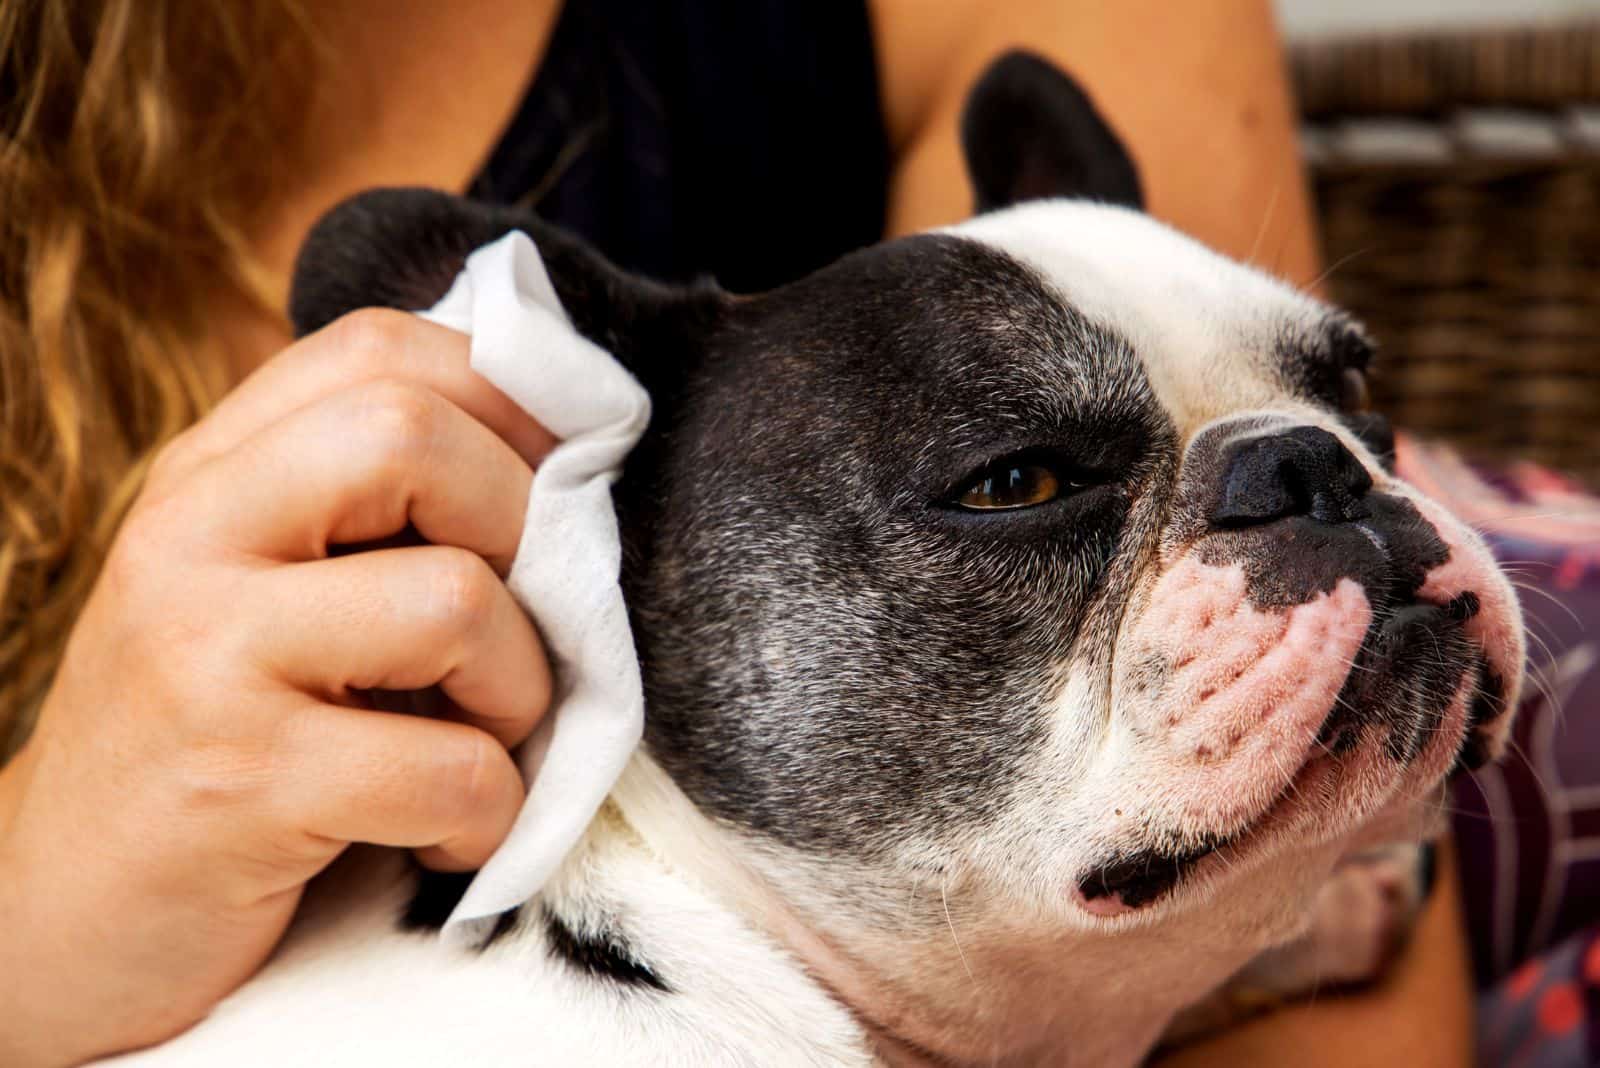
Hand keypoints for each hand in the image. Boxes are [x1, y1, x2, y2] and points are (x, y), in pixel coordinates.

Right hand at [0, 310, 555, 1065]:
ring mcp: (205, 659)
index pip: (382, 350)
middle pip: (414, 435)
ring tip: (483, 740)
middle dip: (531, 531)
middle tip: (529, 624)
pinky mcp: (240, 787)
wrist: (66, 914)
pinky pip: (451, 770)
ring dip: (521, 689)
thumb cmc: (214, 738)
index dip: (511, 402)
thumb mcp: (261, 588)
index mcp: (211, 475)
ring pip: (456, 599)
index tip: (560, 485)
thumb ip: (367, 506)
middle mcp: (191, 539)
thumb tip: (566, 446)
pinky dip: (491, 815)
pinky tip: (448, 837)